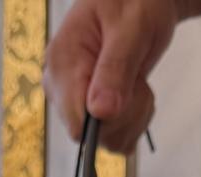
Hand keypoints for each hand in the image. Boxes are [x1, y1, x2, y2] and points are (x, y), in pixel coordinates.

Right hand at [43, 0, 175, 152]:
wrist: (139, 1)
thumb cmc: (134, 3)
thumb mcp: (131, 27)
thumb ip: (116, 68)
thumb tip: (100, 112)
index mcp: (62, 63)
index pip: (77, 121)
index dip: (110, 118)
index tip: (132, 89)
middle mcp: (61, 87)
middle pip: (93, 135)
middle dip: (127, 114)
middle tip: (138, 78)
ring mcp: (74, 101)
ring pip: (108, 139)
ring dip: (134, 116)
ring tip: (137, 81)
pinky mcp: (90, 111)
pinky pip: (115, 137)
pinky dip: (135, 120)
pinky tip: (134, 91)